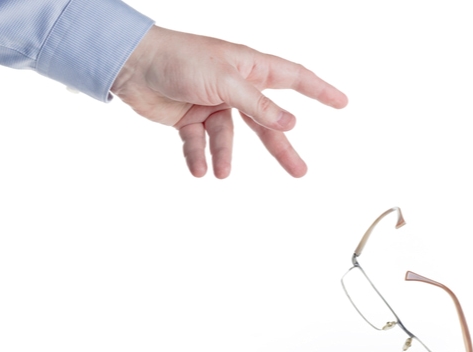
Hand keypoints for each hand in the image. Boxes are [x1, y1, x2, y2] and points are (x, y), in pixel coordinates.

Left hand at [110, 26, 347, 177]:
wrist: (130, 64)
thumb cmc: (179, 58)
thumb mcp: (225, 81)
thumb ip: (258, 104)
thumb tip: (290, 123)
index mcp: (249, 68)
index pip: (294, 78)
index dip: (320, 91)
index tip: (342, 102)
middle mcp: (234, 87)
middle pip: (266, 122)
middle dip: (281, 148)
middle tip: (300, 171)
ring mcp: (212, 104)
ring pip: (230, 138)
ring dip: (225, 156)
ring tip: (222, 172)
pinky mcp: (190, 120)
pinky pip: (200, 144)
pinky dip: (199, 157)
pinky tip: (198, 169)